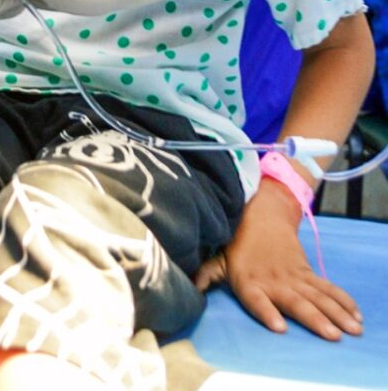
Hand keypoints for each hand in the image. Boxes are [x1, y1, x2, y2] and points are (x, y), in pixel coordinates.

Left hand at [195, 181, 362, 340]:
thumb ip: (206, 274)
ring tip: (350, 329)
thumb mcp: (218, 256)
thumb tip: (189, 288)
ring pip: (317, 297)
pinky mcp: (307, 272)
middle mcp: (274, 280)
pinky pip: (326, 288)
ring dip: (335, 313)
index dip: (267, 312)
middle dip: (314, 319)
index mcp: (249, 280)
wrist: (262, 210)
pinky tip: (355, 315)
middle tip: (331, 334)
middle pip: (296, 302)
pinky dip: (342, 301)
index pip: (257, 299)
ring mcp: (293, 276)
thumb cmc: (236, 240)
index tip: (280, 326)